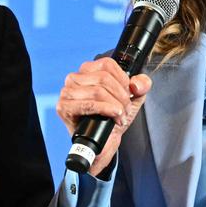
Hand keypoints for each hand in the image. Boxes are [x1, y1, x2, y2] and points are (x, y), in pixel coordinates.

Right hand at [57, 58, 150, 175]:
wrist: (103, 143)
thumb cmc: (112, 119)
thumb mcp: (132, 99)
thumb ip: (141, 85)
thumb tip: (137, 84)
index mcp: (88, 71)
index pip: (107, 64)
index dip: (123, 79)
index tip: (128, 93)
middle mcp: (74, 78)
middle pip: (104, 78)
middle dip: (121, 95)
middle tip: (126, 109)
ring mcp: (67, 92)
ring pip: (98, 91)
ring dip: (115, 105)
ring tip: (120, 116)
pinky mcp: (64, 107)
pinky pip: (89, 104)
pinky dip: (106, 110)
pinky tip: (114, 116)